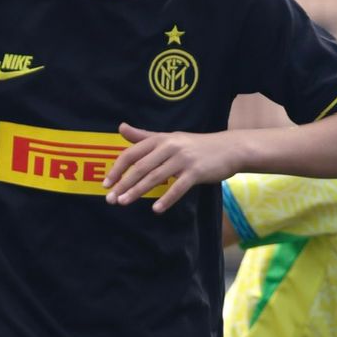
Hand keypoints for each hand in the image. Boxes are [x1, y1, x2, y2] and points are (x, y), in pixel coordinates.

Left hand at [104, 124, 236, 212]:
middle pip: (140, 167)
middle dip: (123, 184)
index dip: (117, 169)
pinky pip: (178, 187)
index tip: (106, 184)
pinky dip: (167, 199)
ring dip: (138, 191)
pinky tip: (156, 209)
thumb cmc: (196, 146)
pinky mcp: (196, 171)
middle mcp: (170, 146)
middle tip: (110, 199)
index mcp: (160, 139)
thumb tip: (121, 127)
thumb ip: (144, 136)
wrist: (229, 148)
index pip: (132, 154)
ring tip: (124, 203)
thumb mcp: (169, 138)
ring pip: (155, 177)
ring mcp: (183, 159)